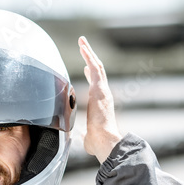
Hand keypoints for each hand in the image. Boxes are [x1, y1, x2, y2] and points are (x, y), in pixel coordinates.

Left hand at [78, 36, 122, 163]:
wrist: (105, 141)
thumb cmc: (97, 143)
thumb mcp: (86, 137)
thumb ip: (82, 135)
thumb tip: (77, 138)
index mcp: (100, 104)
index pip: (96, 86)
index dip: (90, 75)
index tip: (84, 68)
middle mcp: (103, 95)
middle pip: (97, 72)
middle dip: (89, 58)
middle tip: (84, 47)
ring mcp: (103, 91)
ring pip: (96, 66)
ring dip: (89, 53)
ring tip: (82, 41)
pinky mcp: (100, 89)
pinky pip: (95, 68)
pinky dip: (89, 56)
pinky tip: (83, 47)